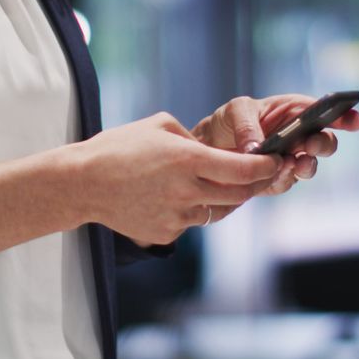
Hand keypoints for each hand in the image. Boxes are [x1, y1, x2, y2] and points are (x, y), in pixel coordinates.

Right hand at [73, 112, 283, 245]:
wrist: (83, 183)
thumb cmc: (119, 147)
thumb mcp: (159, 125)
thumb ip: (193, 137)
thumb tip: (212, 151)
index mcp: (189, 160)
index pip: (244, 169)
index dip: (266, 166)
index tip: (275, 161)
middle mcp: (187, 191)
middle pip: (240, 195)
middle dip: (256, 184)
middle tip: (263, 174)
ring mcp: (177, 215)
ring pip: (218, 210)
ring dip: (225, 198)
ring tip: (217, 183)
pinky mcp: (166, 233)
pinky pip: (192, 222)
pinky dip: (193, 209)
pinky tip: (175, 196)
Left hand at [191, 94, 358, 194]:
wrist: (206, 150)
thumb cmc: (226, 122)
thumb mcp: (234, 112)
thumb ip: (248, 125)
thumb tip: (257, 148)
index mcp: (292, 112)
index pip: (323, 112)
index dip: (343, 116)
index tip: (354, 121)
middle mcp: (296, 137)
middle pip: (323, 142)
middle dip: (323, 144)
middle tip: (312, 145)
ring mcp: (288, 160)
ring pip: (309, 166)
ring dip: (306, 165)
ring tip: (296, 163)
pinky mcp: (275, 180)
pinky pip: (286, 182)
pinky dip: (282, 179)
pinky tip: (275, 173)